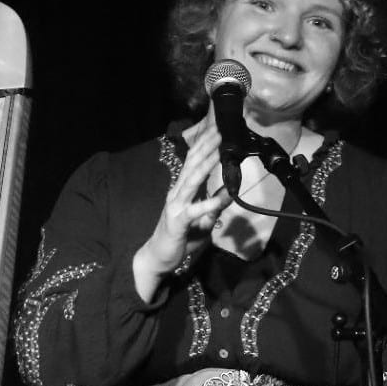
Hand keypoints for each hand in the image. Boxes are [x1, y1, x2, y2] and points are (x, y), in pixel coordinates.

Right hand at [132, 120, 228, 301]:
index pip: (193, 162)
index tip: (218, 129)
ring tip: (220, 150)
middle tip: (220, 128)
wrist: (157, 257)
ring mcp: (175, 206)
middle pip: (192, 164)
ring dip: (207, 164)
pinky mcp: (177, 222)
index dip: (205, 145)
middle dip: (207, 146)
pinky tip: (224, 195)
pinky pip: (195, 210)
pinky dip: (210, 202)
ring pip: (192, 180)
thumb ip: (213, 205)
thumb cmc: (179, 238)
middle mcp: (177, 193)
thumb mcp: (202, 221)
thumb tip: (229, 191)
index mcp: (182, 190)